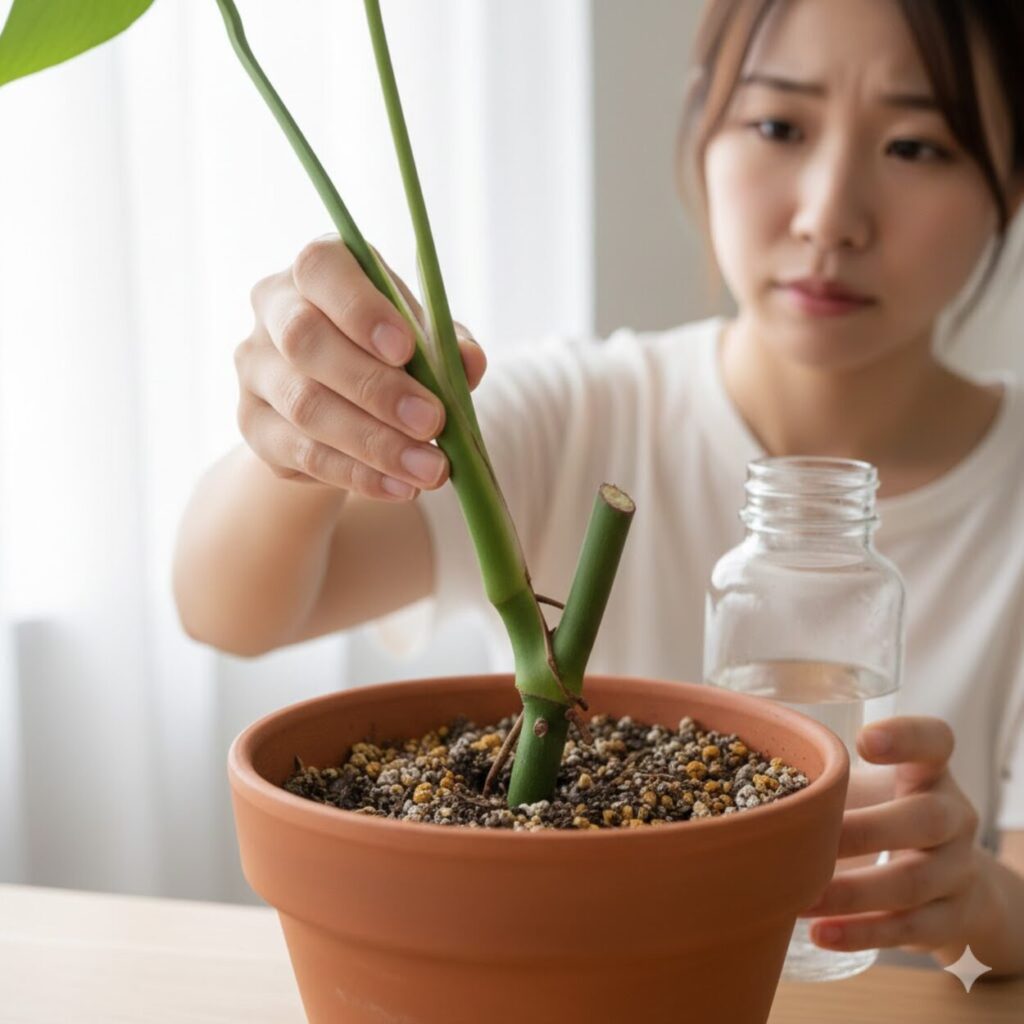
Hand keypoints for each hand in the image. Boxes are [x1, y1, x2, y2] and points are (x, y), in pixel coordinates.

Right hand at [236, 234, 486, 500]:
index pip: (321, 270)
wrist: (340, 399)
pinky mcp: (254, 425)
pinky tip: (402, 487)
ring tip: (430, 468)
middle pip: (306, 342)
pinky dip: (359, 474)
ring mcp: (256, 369)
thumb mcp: (424, 339)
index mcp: (316, 269)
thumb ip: (448, 345)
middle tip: (433, 422)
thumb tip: (469, 363)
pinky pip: (303, 454)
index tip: (407, 350)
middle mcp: (274, 310)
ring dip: (374, 443)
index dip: (361, 310)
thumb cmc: (389, 352)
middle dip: (376, 388)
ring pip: (305, 406)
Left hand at [799, 715, 984, 955]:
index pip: (935, 742)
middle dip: (863, 831)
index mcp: (930, 775)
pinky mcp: (952, 920)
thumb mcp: (871, 792)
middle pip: (925, 819)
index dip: (906, 737)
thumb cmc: (888, 820)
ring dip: (850, 893)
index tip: (863, 741)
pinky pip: (909, 929)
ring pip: (911, 881)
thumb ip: (825, 779)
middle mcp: (954, 818)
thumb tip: (733, 769)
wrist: (957, 889)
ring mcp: (959, 871)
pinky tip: (820, 932)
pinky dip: (862, 934)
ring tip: (799, 897)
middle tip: (806, 837)